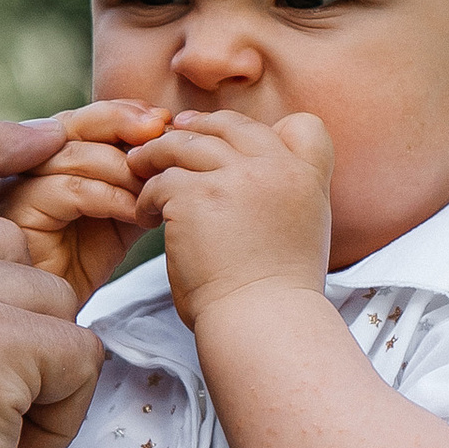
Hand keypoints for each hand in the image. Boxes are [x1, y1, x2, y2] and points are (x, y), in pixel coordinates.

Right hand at [0, 98, 166, 305]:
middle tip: (160, 130)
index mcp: (48, 155)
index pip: (85, 118)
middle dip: (120, 122)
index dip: (125, 112)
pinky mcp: (15, 214)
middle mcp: (25, 164)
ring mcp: (15, 186)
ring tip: (155, 187)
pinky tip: (137, 214)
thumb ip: (138, 178)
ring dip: (122, 168)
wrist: (56, 313)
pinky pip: (68, 190)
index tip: (165, 119)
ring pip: (72, 154)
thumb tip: (176, 146)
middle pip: (72, 124)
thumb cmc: (81, 262)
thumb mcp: (119, 211)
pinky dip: (109, 197)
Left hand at [136, 105, 334, 332]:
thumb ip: (288, 195)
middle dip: (198, 127)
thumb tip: (258, 181)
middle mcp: (275, 168)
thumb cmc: (276, 293)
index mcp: (307, 177)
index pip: (302, 125)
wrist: (262, 322)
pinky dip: (147, 195)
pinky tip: (145, 214)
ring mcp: (235, 177)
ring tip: (141, 169)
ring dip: (159, 154)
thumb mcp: (305, 232)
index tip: (232, 141)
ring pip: (186, 144)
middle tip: (172, 135)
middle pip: (231, 125)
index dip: (267, 130)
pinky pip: (161, 180)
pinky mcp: (195, 195)